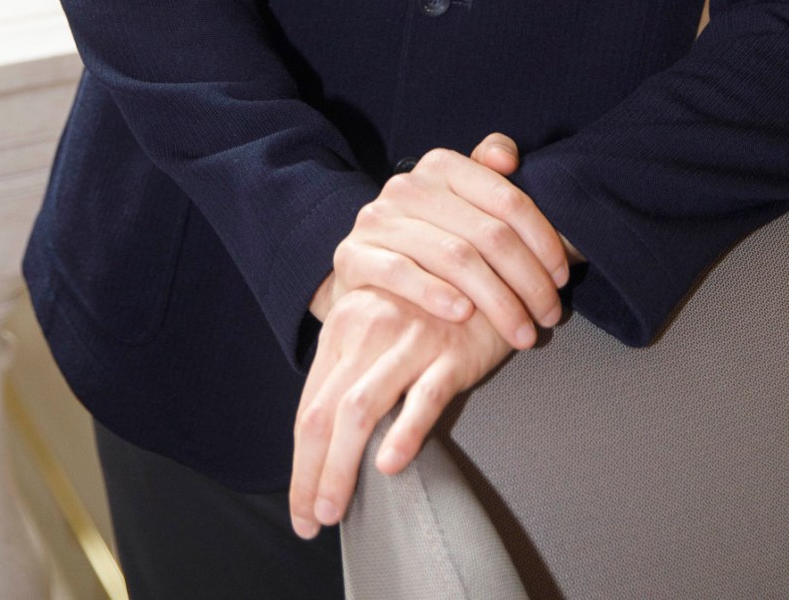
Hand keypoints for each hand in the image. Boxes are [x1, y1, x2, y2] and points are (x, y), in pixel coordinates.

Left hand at [290, 286, 509, 538]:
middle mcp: (369, 327)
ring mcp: (410, 339)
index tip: (300, 506)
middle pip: (324, 413)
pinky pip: (424, 397)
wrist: (489, 266)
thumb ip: (352, 366)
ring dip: (340, 467)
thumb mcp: (380, 323)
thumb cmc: (430, 305)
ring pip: (360, 409)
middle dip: (310, 475)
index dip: (300, 464)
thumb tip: (323, 437)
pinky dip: (403, 432)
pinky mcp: (452, 352)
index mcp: (344, 322)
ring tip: (333, 509)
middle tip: (309, 521)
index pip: (309, 407)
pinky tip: (389, 465)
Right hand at [311, 133, 568, 350]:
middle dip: (528, 280)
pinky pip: (401, 273)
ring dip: (496, 300)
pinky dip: (436, 294)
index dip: (543, 240)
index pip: (507, 201)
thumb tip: (509, 157)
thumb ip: (488, 175)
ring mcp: (378, 219)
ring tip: (521, 331)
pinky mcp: (353, 255)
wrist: (363, 268)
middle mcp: (409, 185)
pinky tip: (463, 315)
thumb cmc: (428, 237)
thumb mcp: (459, 202)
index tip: (563, 278)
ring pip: (454, 257)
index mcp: (443, 166)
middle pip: (487, 234)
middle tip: (550, 314)